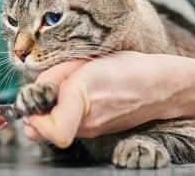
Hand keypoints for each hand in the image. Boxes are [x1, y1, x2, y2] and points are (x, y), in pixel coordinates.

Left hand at [22, 51, 189, 147]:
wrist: (160, 87)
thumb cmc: (127, 69)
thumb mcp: (84, 62)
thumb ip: (53, 77)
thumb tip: (34, 91)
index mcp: (82, 100)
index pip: (52, 132)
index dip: (35, 119)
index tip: (34, 102)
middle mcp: (86, 123)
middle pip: (46, 131)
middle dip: (37, 113)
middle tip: (44, 93)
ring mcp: (93, 131)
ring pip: (56, 128)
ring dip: (52, 111)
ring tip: (67, 90)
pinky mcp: (97, 131)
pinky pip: (71, 125)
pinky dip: (65, 113)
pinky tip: (78, 95)